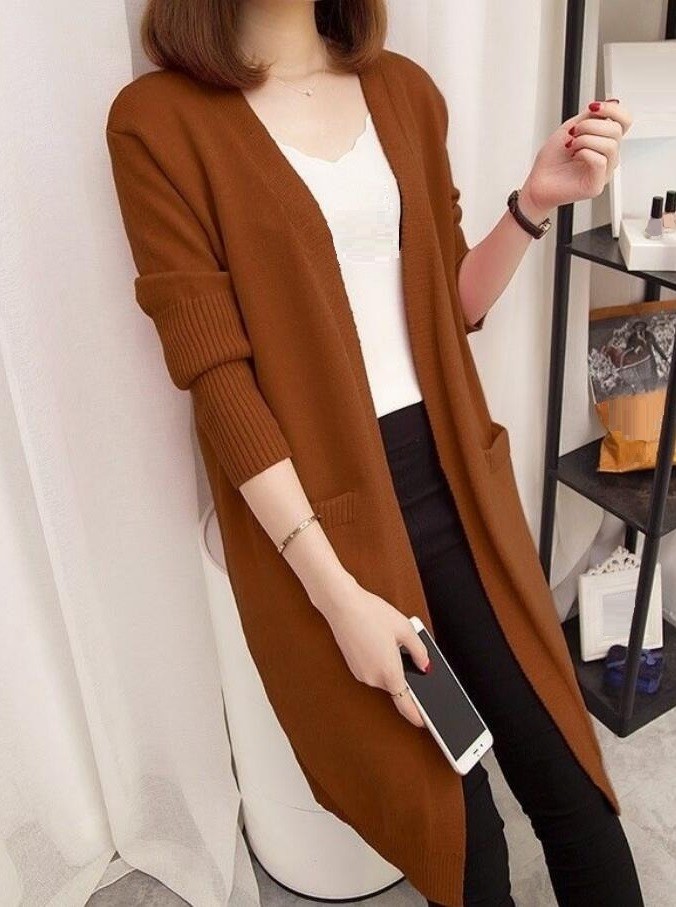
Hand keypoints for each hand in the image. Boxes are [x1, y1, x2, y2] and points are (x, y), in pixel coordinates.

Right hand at [313, 573, 431, 727]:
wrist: (342, 605)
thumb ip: (420, 651)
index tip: (426, 721)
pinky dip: (379, 661)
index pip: (405, 705)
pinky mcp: (353, 666)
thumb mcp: (405, 629)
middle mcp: (373, 678)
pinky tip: (378, 640)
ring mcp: (361, 673)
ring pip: (383, 676)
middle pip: (396, 685)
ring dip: (390, 664)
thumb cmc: (371, 614)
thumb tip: (425, 665)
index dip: (417, 716)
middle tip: (406, 649)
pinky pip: (373, 670)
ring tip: (389, 638)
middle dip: (404, 673)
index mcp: (389, 672)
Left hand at [521, 98, 633, 215]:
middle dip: (591, 125)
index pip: (624, 121)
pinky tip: (574, 156)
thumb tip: (612, 102)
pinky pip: (600, 161)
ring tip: (571, 146)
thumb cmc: (551, 159)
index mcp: (604, 142)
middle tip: (572, 133)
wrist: (537, 181)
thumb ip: (591, 116)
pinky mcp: (596, 185)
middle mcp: (608, 157)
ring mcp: (604, 172)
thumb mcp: (570, 128)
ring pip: (610, 145)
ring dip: (586, 140)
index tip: (593, 107)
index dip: (613, 109)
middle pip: (616, 131)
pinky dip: (585, 153)